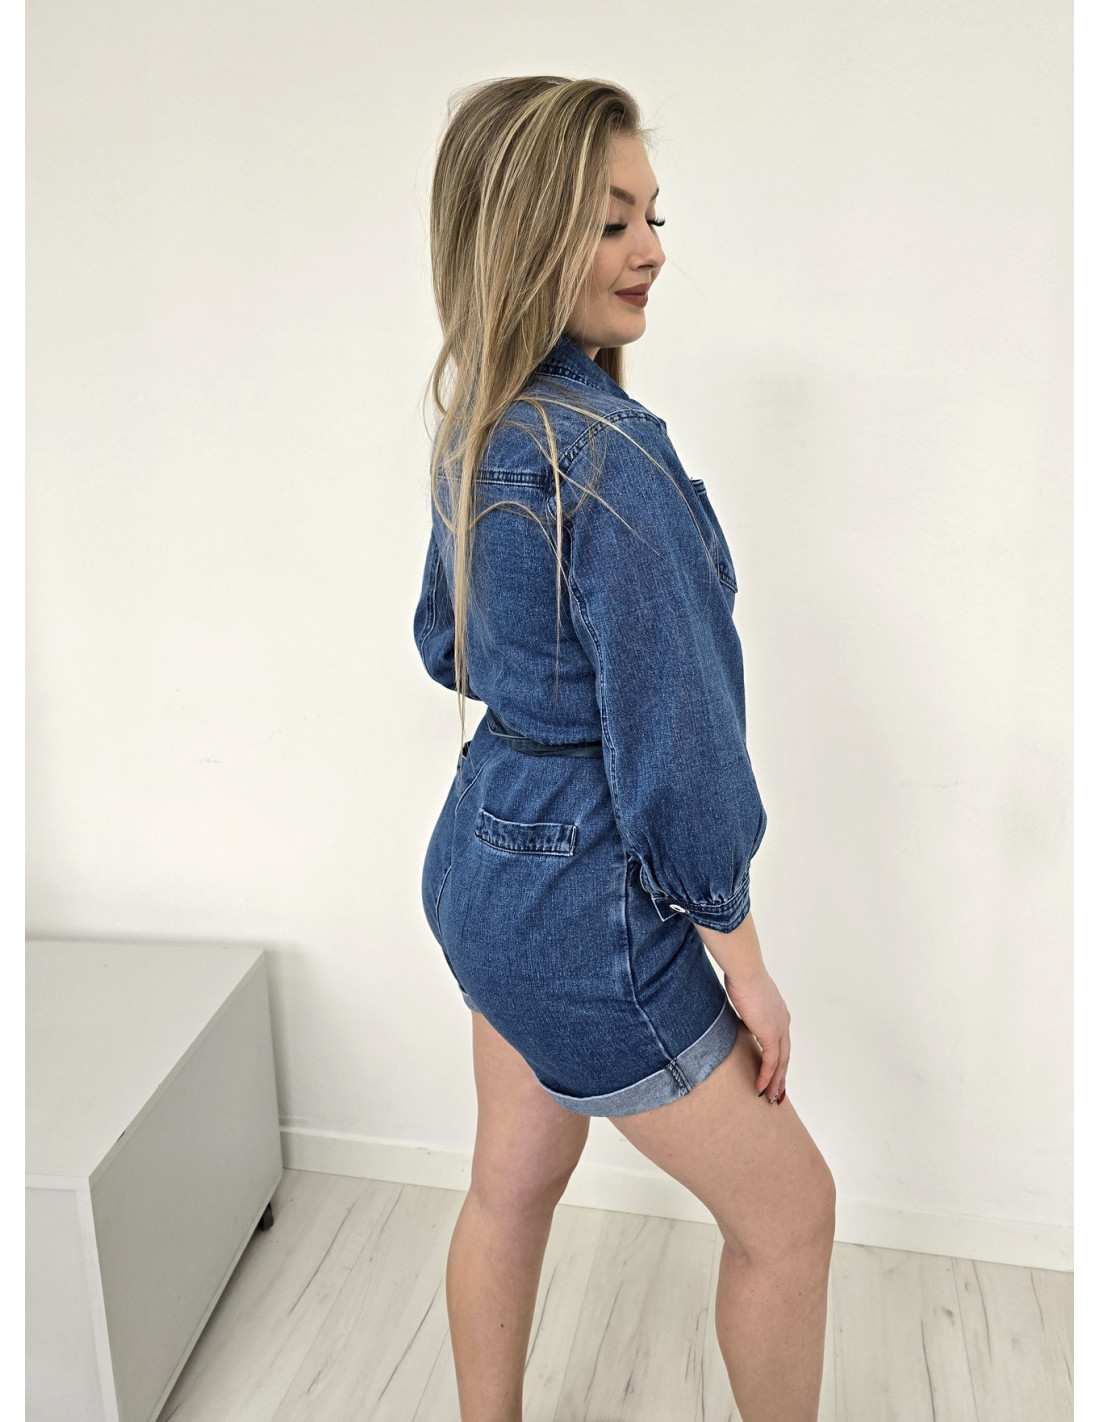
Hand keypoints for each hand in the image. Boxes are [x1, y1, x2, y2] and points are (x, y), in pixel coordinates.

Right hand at [722, 963, 790, 1104]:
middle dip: (781, 1076)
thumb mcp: (745, 996)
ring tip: (771, 1097)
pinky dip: (767, 1076)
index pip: (781, 1042)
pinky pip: (771, 1061)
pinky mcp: (770, 1034)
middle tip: (777, 1092)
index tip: (774, 1071)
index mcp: (779, 1012)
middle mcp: (783, 1022)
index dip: (779, 1059)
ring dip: (776, 1081)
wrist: (745, 971)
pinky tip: (761, 1087)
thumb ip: (747, 1009)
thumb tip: (739, 1015)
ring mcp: (779, 1028)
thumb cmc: (741, 976)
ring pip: (781, 1062)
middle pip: (785, 1055)